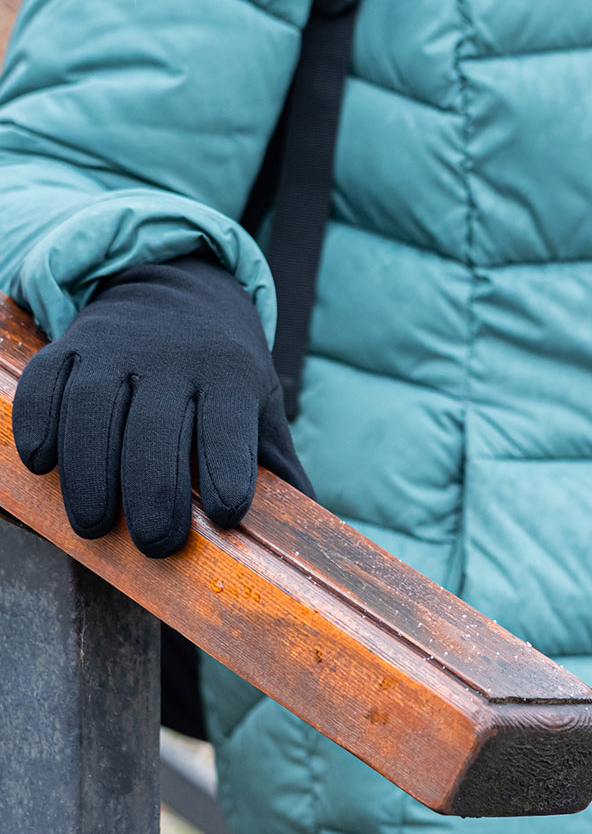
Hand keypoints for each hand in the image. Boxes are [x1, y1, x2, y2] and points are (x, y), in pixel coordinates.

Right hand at [12, 251, 312, 556]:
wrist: (176, 289)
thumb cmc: (223, 373)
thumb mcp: (262, 406)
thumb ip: (278, 467)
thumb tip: (312, 536)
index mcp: (228, 374)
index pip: (227, 425)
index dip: (227, 470)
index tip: (226, 515)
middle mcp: (171, 357)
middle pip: (157, 428)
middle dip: (155, 492)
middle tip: (156, 544)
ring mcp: (114, 348)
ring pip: (94, 410)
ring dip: (90, 472)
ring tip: (94, 525)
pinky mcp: (69, 346)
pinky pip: (45, 383)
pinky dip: (37, 422)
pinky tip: (41, 464)